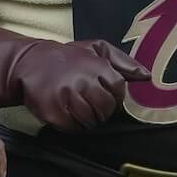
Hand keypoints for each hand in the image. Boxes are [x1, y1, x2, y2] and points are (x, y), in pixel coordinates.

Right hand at [16, 39, 148, 130]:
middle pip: (105, 108)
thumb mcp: (95, 49)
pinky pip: (73, 127)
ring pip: (90, 120)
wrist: (29, 63)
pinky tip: (68, 114)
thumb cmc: (67, 58)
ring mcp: (66, 97)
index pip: (118, 89)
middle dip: (102, 110)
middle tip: (91, 105)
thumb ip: (122, 61)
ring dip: (88, 119)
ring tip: (79, 108)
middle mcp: (81, 80)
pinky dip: (73, 125)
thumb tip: (147, 76)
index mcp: (95, 65)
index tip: (106, 96)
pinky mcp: (53, 112)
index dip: (115, 96)